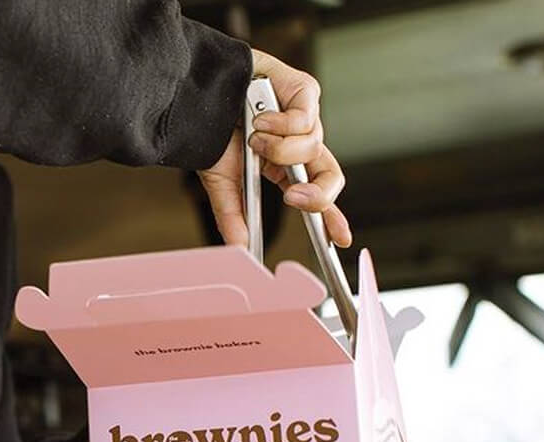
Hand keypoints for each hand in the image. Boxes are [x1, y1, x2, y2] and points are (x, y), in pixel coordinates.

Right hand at [197, 49, 350, 249]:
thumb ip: (233, 217)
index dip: (331, 218)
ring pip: (312, 149)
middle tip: (294, 197)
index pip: (315, 196)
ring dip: (278, 150)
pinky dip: (280, 124)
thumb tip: (240, 247)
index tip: (341, 239)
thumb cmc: (215, 131)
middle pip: (331, 177)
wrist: (202, 92)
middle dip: (317, 194)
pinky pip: (305, 120)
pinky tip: (260, 119)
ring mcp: (305, 119)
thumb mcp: (222, 182)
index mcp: (285, 169)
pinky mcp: (305, 93)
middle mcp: (300, 145)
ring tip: (254, 138)